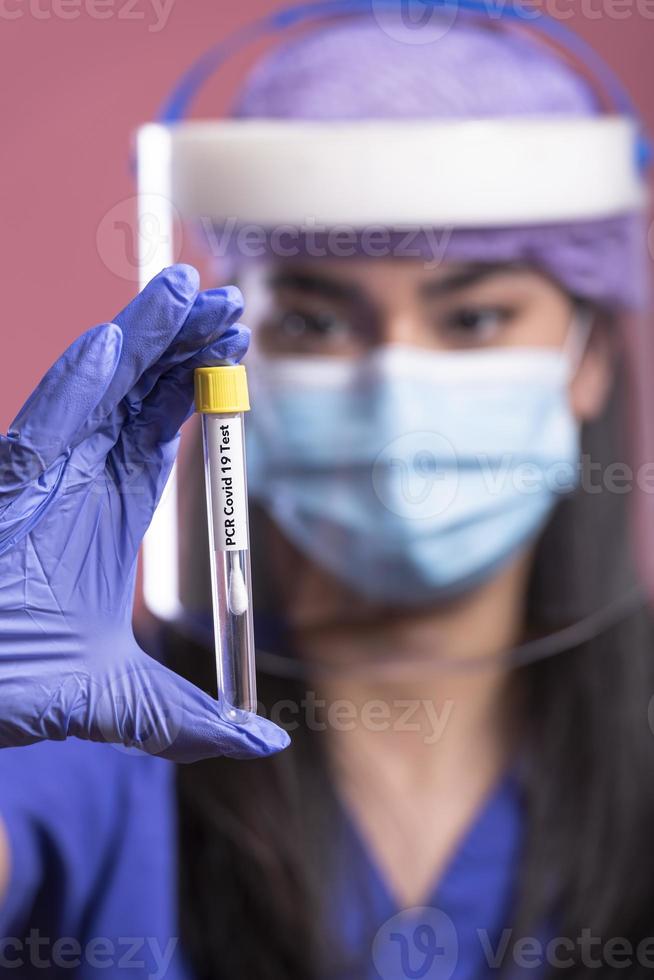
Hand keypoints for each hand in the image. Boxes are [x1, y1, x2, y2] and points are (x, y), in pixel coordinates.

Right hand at [0, 265, 288, 761]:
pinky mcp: (2, 489)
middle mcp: (74, 482)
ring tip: (183, 291)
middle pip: (137, 395)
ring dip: (139, 340)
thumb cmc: (12, 687)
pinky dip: (73, 388)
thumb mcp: (121, 703)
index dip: (197, 386)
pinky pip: (38, 428)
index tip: (237, 347)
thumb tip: (267, 743)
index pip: (161, 430)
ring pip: (93, 393)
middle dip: (182, 344)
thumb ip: (192, 719)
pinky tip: (109, 348)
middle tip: (228, 303)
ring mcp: (35, 478)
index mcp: (107, 510)